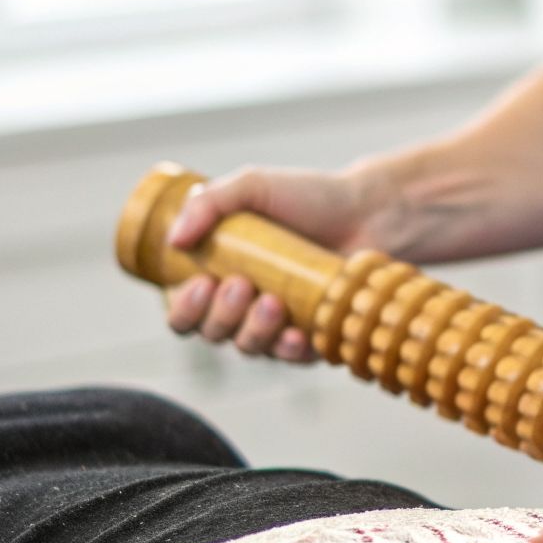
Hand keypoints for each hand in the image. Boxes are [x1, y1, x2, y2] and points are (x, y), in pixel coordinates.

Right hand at [163, 165, 398, 360]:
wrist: (368, 210)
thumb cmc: (307, 196)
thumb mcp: (252, 185)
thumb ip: (208, 202)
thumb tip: (174, 239)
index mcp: (217, 271)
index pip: (182, 307)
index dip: (184, 307)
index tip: (202, 284)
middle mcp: (241, 303)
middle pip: (210, 331)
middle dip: (220, 314)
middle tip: (241, 284)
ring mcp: (275, 323)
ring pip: (247, 346)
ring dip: (253, 330)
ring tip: (273, 302)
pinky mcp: (310, 337)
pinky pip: (290, 357)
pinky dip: (289, 349)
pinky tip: (297, 332)